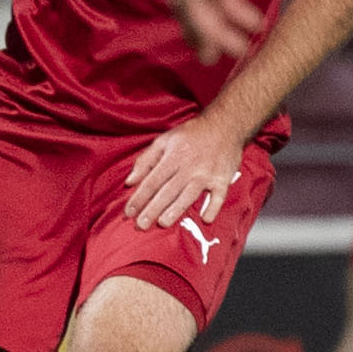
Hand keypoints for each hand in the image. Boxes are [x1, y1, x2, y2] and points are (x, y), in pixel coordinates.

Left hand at [123, 114, 248, 230]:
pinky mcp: (223, 179)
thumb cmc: (190, 135)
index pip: (151, 181)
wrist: (224, 126)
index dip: (139, 198)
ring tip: (163, 223)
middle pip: (167, 191)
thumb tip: (129, 182)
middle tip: (141, 225)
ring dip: (176, 210)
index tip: (128, 213)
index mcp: (172, 157)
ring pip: (189, 195)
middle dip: (153, 209)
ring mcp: (207, 174)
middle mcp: (189, 167)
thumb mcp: (163, 141)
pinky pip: (219, 196)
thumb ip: (145, 161)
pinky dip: (213, 207)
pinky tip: (206, 219)